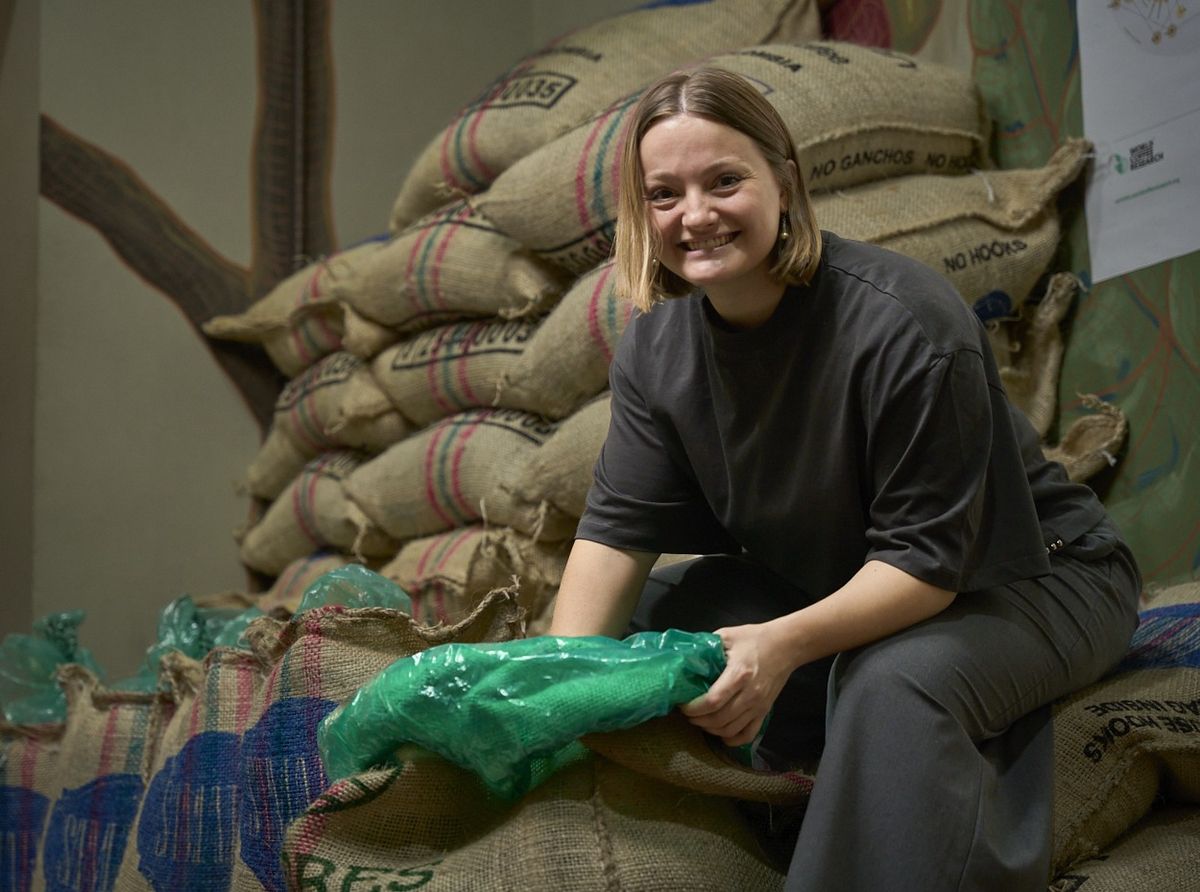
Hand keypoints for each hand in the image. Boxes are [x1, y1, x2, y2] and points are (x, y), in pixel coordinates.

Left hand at [680, 621, 793, 746]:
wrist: (787, 646)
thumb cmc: (755, 638)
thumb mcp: (728, 635)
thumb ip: (706, 646)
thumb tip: (685, 657)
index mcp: (738, 674)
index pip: (712, 701)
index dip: (693, 708)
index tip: (682, 704)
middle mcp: (749, 694)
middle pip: (719, 719)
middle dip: (698, 720)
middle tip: (688, 713)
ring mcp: (759, 706)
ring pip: (730, 730)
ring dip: (711, 729)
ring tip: (700, 720)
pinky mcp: (765, 712)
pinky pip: (748, 735)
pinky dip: (732, 740)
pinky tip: (721, 734)